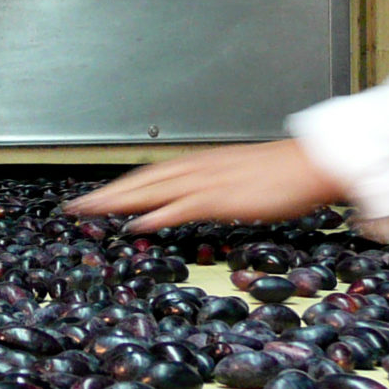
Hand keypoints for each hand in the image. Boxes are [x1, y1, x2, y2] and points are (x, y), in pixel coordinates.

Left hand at [64, 139, 344, 230]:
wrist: (314, 163)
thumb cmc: (284, 174)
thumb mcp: (240, 179)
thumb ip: (213, 189)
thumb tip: (192, 202)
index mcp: (201, 164)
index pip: (150, 174)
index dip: (120, 186)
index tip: (94, 197)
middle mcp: (198, 168)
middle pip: (141, 180)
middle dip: (106, 194)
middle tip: (74, 208)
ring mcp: (209, 181)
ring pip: (152, 190)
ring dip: (118, 202)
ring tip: (90, 213)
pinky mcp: (223, 197)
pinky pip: (182, 207)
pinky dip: (156, 215)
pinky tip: (136, 225)